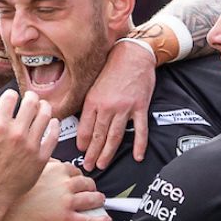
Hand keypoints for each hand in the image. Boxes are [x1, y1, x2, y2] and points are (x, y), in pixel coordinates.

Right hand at [0, 90, 59, 205]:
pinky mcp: (41, 157)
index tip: (12, 97)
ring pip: (45, 116)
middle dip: (31, 96)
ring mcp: (31, 145)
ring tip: (43, 106)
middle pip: (31, 103)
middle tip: (31, 97)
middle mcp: (16, 134)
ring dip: (45, 107)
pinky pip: (53, 136)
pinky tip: (52, 122)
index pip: (10, 98)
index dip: (11, 95)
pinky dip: (54, 125)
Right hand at [1, 159, 109, 220]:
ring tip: (99, 203)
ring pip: (93, 199)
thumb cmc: (14, 194)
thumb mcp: (28, 170)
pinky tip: (105, 220)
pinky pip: (90, 220)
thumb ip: (42, 164)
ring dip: (98, 201)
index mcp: (56, 170)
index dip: (79, 178)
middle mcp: (64, 184)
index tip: (80, 182)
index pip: (75, 171)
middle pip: (87, 183)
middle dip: (91, 188)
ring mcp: (67, 202)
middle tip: (91, 192)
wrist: (5, 213)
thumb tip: (51, 159)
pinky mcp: (66, 219)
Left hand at [77, 39, 154, 169]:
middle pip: (98, 136)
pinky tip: (138, 156)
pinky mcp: (140, 107)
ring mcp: (124, 108)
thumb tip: (82, 122)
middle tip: (88, 166)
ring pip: (115, 136)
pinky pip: (140, 130)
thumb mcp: (93, 84)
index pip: (85, 128)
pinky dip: (139, 144)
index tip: (81, 152)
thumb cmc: (111, 67)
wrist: (133, 54)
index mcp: (92, 101)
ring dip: (108, 153)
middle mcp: (107, 106)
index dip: (82, 142)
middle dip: (92, 153)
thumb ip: (89, 104)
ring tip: (102, 164)